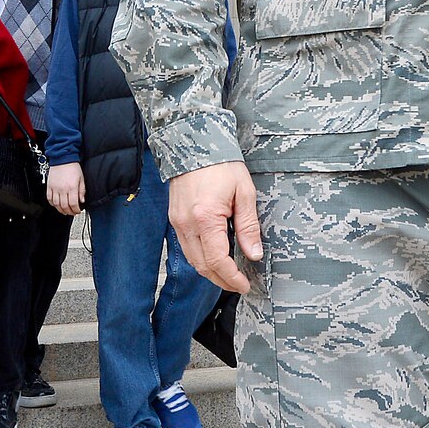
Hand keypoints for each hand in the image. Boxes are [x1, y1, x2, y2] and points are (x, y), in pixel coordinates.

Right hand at [47, 163, 84, 214]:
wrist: (62, 158)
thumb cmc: (72, 167)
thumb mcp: (81, 179)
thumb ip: (82, 191)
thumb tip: (82, 200)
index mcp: (72, 187)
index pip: (74, 204)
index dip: (76, 210)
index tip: (78, 211)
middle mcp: (62, 189)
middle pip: (65, 206)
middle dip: (69, 212)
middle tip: (72, 213)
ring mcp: (55, 188)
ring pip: (56, 204)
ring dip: (61, 210)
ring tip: (65, 211)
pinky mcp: (49, 186)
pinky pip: (49, 198)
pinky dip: (52, 204)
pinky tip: (56, 205)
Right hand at [169, 160, 261, 293]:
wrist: (195, 143)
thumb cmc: (221, 164)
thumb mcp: (245, 193)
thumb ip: (249, 226)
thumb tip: (254, 253)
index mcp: (205, 217)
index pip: (217, 260)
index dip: (232, 278)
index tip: (244, 284)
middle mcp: (186, 223)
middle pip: (202, 266)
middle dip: (221, 280)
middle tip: (239, 284)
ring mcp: (177, 222)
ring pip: (192, 260)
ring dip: (210, 271)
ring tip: (229, 274)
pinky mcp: (174, 218)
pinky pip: (186, 247)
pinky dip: (200, 258)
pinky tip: (214, 257)